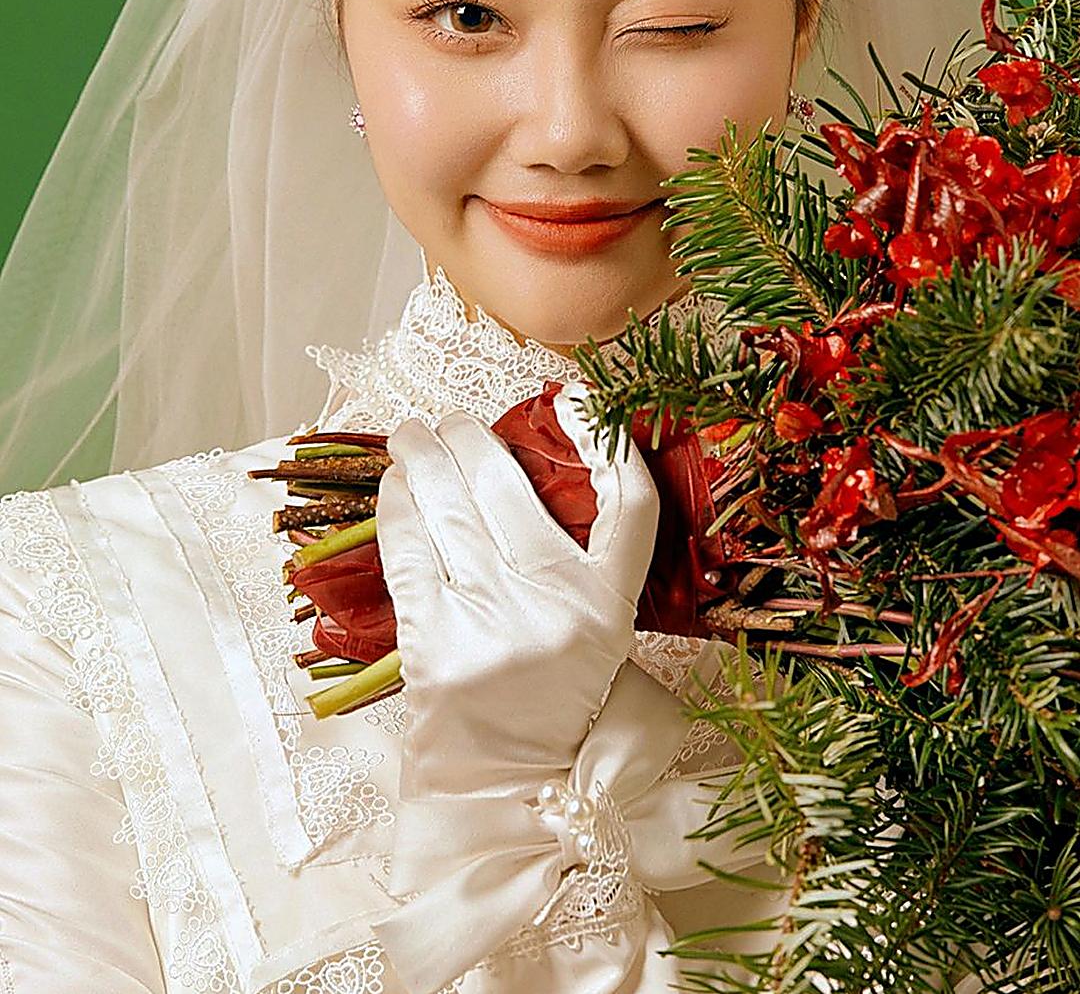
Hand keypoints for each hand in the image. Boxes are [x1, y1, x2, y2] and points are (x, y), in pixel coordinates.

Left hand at [374, 379, 659, 801]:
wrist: (506, 791)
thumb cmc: (551, 704)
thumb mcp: (596, 636)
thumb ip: (578, 564)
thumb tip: (536, 468)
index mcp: (610, 606)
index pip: (632, 505)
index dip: (607, 439)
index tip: (575, 399)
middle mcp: (555, 606)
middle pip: (506, 486)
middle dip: (468, 437)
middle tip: (450, 422)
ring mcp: (491, 621)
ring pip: (450, 505)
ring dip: (422, 456)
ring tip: (411, 437)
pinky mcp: (434, 642)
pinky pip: (409, 546)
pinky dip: (398, 504)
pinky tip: (395, 485)